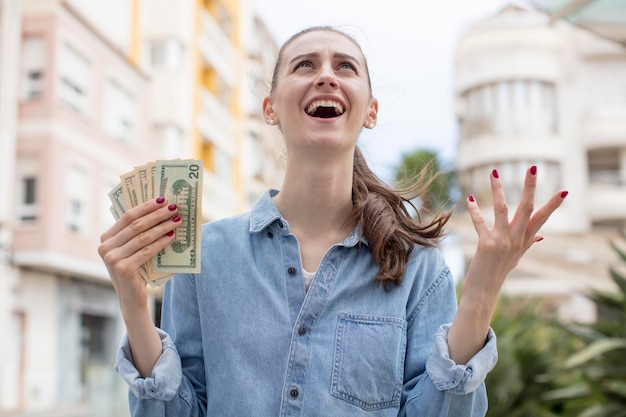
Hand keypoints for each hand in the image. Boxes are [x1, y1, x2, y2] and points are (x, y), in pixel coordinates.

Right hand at [98, 197, 180, 314]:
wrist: (132, 299)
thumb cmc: (136, 270)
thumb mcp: (131, 249)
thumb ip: (137, 233)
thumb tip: (160, 209)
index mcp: (106, 238)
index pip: (127, 216)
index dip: (146, 206)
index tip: (163, 199)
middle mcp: (105, 247)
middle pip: (136, 225)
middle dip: (157, 214)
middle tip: (174, 207)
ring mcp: (112, 258)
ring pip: (143, 237)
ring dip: (163, 226)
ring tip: (177, 220)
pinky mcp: (123, 269)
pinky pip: (147, 251)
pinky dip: (161, 242)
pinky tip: (172, 236)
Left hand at [448, 165, 566, 363]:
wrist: (484, 291)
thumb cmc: (498, 272)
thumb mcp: (516, 257)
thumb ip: (527, 243)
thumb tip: (541, 235)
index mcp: (524, 241)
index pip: (542, 219)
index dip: (553, 205)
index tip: (565, 190)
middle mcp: (516, 240)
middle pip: (526, 208)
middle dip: (530, 187)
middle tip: (533, 167)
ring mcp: (502, 242)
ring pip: (502, 209)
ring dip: (497, 190)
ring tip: (494, 173)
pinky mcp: (487, 245)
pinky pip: (481, 223)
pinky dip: (475, 211)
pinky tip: (471, 199)